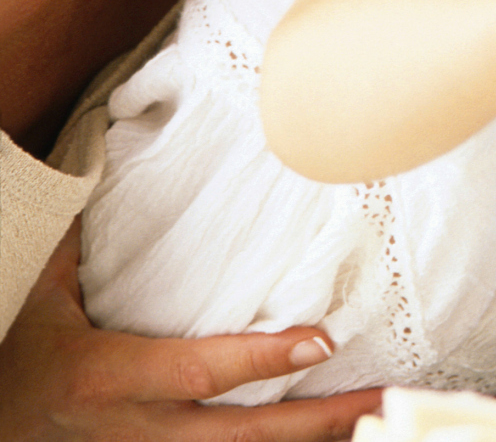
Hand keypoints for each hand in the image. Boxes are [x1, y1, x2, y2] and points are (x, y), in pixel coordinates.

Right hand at [0, 222, 379, 439]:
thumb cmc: (12, 353)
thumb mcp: (36, 297)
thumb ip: (82, 240)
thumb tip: (112, 160)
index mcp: (106, 378)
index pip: (198, 372)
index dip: (261, 358)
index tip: (324, 339)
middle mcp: (133, 432)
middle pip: (240, 438)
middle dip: (315, 421)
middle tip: (381, 397)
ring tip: (373, 417)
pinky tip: (323, 438)